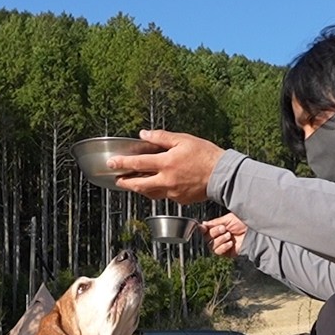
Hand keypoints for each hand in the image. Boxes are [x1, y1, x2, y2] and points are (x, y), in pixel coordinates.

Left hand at [110, 129, 224, 204]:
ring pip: (150, 193)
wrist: (223, 175)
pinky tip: (157, 185)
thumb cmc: (206, 155)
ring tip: (133, 183)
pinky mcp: (180, 200)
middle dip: (125, 182)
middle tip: (117, 180)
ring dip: (139, 188)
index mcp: (166, 163)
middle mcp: (167, 180)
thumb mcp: (183, 139)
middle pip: (139, 184)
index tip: (111, 163)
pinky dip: (158, 190)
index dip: (122, 163)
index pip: (138, 163)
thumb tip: (144, 134)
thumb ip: (161, 137)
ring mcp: (173, 193)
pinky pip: (164, 196)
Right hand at [201, 213, 246, 256]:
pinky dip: (223, 247)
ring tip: (229, 235)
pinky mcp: (227, 253)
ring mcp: (223, 245)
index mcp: (218, 228)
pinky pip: (218, 252)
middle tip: (224, 229)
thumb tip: (202, 224)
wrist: (253, 232)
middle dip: (214, 232)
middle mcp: (219, 237)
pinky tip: (230, 243)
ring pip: (211, 245)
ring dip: (220, 239)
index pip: (206, 230)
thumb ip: (214, 222)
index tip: (203, 227)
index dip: (203, 229)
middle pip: (207, 238)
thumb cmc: (243, 223)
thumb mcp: (228, 219)